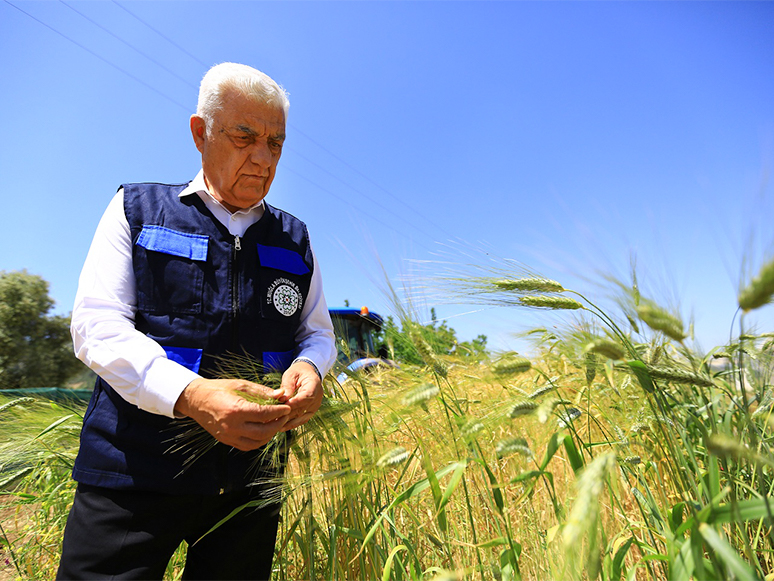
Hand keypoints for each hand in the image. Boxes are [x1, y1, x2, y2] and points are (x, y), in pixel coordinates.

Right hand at [174, 378, 290, 450]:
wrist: (196, 400)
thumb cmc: (218, 389)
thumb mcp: (241, 385)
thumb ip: (262, 392)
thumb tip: (281, 395)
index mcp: (236, 410)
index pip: (264, 414)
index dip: (279, 411)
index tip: (287, 407)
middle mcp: (232, 426)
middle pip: (264, 431)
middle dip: (278, 424)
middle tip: (285, 416)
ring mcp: (229, 436)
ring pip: (257, 442)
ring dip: (270, 434)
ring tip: (276, 422)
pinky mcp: (226, 441)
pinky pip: (248, 446)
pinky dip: (259, 440)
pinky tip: (264, 430)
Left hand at [279, 360, 322, 430]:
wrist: (307, 373)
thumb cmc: (298, 372)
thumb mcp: (291, 374)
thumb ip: (287, 386)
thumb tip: (282, 398)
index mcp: (314, 384)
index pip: (306, 396)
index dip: (295, 403)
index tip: (283, 407)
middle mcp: (317, 397)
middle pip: (303, 408)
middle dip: (288, 414)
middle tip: (273, 418)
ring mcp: (315, 406)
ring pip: (302, 417)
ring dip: (289, 422)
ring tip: (276, 426)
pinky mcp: (310, 411)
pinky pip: (302, 419)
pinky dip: (292, 424)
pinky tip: (282, 428)